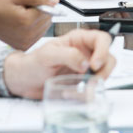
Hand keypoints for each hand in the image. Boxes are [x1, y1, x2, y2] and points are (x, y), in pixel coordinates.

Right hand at [0, 0, 55, 49]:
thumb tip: (55, 1)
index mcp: (26, 21)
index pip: (48, 10)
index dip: (39, 4)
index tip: (26, 4)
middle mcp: (27, 34)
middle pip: (47, 19)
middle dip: (38, 13)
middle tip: (21, 10)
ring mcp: (25, 43)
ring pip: (44, 27)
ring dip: (36, 21)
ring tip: (19, 18)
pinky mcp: (23, 46)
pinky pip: (37, 35)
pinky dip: (32, 29)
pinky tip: (19, 25)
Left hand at [2, 29, 116, 98]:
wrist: (23, 81)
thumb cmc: (32, 63)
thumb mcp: (47, 55)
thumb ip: (68, 55)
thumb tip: (86, 62)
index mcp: (78, 40)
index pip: (101, 39)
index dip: (103, 51)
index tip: (94, 64)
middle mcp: (85, 52)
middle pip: (108, 58)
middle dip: (103, 71)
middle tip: (91, 80)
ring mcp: (85, 68)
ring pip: (104, 74)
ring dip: (95, 83)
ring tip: (80, 88)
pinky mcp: (82, 82)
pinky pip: (93, 88)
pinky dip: (85, 93)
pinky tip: (70, 92)